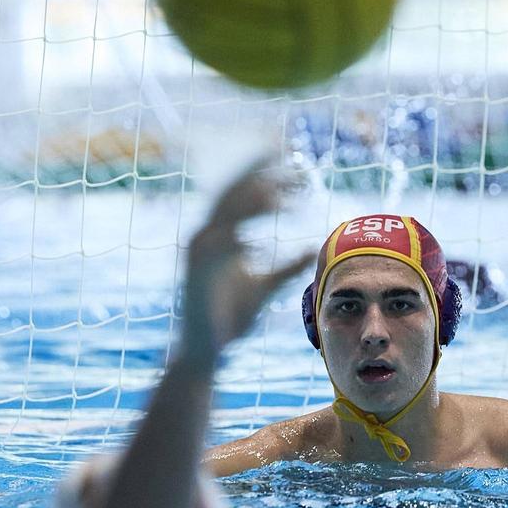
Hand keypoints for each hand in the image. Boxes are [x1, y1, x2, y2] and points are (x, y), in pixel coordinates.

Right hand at [180, 162, 312, 364]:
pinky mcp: (196, 278)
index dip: (261, 172)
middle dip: (256, 174)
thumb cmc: (232, 317)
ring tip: (278, 195)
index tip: (286, 155)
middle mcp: (206, 239)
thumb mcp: (267, 286)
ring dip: (249, 205)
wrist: (207, 352)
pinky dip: (232, 240)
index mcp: (221, 236)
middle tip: (284, 156)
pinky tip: (252, 236)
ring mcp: (198, 258)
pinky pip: (213, 252)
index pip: (240, 194)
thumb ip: (288, 266)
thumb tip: (311, 249)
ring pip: (222, 219)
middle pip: (230, 196)